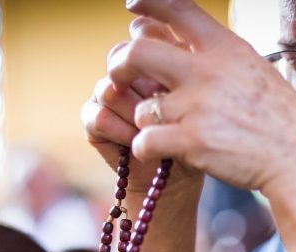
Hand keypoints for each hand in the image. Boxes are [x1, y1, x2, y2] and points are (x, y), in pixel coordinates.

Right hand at [81, 15, 201, 195]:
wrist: (179, 177)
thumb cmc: (197, 136)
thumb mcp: (200, 98)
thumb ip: (185, 68)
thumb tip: (170, 48)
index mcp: (156, 56)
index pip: (145, 31)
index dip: (156, 49)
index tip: (174, 78)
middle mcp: (129, 72)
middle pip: (122, 57)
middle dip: (144, 84)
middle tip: (165, 106)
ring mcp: (109, 93)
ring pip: (110, 88)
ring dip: (134, 112)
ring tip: (153, 129)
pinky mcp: (95, 119)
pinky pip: (98, 114)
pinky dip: (119, 129)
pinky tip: (135, 140)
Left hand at [111, 0, 295, 192]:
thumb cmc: (278, 117)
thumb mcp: (253, 69)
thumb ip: (216, 55)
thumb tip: (176, 38)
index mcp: (225, 48)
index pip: (178, 9)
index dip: (148, 3)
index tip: (132, 4)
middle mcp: (208, 71)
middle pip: (138, 53)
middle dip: (120, 64)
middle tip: (119, 76)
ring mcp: (199, 107)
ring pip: (142, 108)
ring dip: (147, 121)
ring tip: (167, 131)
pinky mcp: (193, 142)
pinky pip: (144, 141)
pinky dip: (145, 148)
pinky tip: (160, 151)